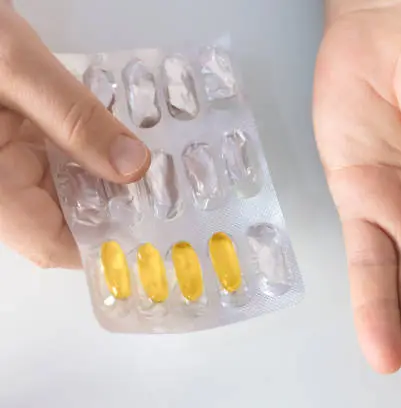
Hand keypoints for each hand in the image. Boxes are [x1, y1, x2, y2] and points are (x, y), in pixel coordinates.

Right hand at [0, 4, 149, 267]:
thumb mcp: (18, 70)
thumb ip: (74, 119)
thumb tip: (135, 166)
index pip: (50, 243)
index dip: (104, 245)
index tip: (158, 231)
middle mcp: (0, 185)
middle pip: (64, 219)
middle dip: (118, 207)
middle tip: (175, 191)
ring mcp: (9, 162)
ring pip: (68, 189)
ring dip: (112, 179)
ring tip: (164, 167)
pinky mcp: (17, 138)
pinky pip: (61, 159)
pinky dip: (94, 152)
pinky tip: (129, 141)